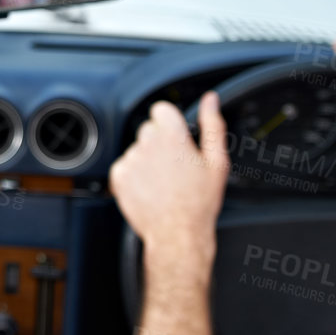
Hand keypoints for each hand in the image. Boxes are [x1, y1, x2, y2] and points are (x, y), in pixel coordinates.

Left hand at [110, 93, 228, 290]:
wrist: (177, 234)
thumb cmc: (199, 202)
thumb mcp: (217, 161)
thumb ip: (212, 125)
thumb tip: (210, 100)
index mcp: (171, 135)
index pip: (161, 109)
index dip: (170, 123)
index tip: (177, 138)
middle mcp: (147, 144)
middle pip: (149, 130)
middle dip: (160, 142)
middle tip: (175, 166)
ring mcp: (130, 160)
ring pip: (137, 149)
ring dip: (147, 159)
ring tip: (164, 182)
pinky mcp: (118, 176)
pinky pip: (125, 166)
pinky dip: (135, 175)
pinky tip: (151, 189)